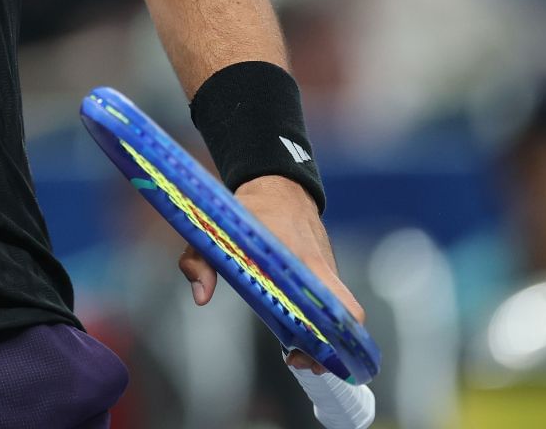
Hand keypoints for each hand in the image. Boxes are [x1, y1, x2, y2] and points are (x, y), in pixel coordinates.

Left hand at [177, 174, 365, 373]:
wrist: (279, 186)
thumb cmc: (248, 211)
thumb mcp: (215, 229)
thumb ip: (200, 260)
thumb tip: (201, 296)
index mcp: (297, 257)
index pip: (332, 300)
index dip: (325, 333)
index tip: (299, 351)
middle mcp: (320, 267)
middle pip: (345, 317)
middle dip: (327, 347)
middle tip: (300, 360)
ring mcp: (328, 270)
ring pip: (338, 314)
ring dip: (323, 338)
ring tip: (296, 354)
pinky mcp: (327, 273)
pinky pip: (330, 304)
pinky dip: (319, 321)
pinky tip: (297, 334)